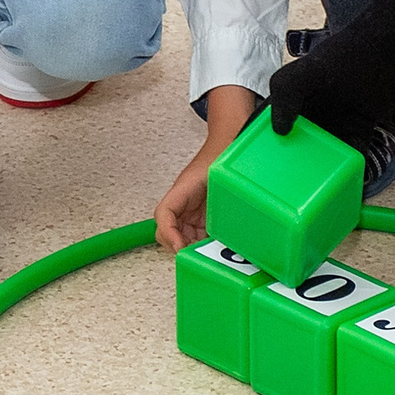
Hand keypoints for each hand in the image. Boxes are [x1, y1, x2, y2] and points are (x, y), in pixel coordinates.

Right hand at [155, 85, 259, 250]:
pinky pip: (196, 235)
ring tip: (213, 252)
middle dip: (182, 245)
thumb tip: (220, 227)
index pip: (163, 215)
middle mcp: (182, 201)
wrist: (231, 140)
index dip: (169, 234)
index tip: (180, 247)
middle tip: (201, 255)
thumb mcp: (222, 179)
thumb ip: (221, 201)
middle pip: (168, 231)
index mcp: (182, 189)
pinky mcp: (200, 215)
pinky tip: (220, 246)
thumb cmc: (224, 154)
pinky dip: (204, 243)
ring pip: (182, 236)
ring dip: (194, 247)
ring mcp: (190, 209)